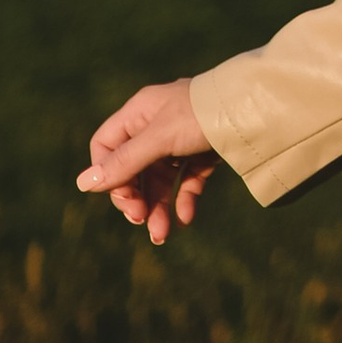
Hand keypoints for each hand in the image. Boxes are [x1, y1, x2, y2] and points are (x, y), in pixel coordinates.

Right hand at [79, 81, 217, 244]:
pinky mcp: (205, 152)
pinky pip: (187, 181)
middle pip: (133, 168)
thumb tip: (84, 185)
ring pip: (160, 179)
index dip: (108, 174)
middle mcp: (158, 125)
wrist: (257, 107)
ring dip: (157, 207)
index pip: (107, 146)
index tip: (121, 197)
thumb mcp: (160, 139)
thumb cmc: (203, 115)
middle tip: (141, 220)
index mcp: (140, 113)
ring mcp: (182, 139)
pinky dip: (183, 200)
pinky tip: (184, 220)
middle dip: (136, 198)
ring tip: (162, 234)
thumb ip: (125, 162)